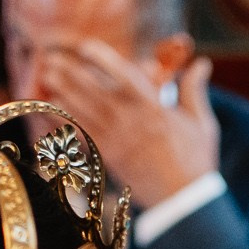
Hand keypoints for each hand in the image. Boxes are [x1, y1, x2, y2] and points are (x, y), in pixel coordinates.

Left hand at [35, 39, 218, 207]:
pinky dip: (63, 121)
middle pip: (93, 90)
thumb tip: (201, 63)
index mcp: (154, 108)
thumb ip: (194, 90)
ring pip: (82, 111)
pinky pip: (79, 135)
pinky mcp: (108, 158)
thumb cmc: (196, 161)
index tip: (85, 46)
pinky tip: (51, 110)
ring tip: (47, 76)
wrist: (183, 202)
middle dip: (71, 72)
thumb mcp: (201, 123)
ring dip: (62, 92)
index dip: (102, 58)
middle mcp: (130, 121)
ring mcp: (116, 141)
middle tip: (51, 58)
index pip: (124, 76)